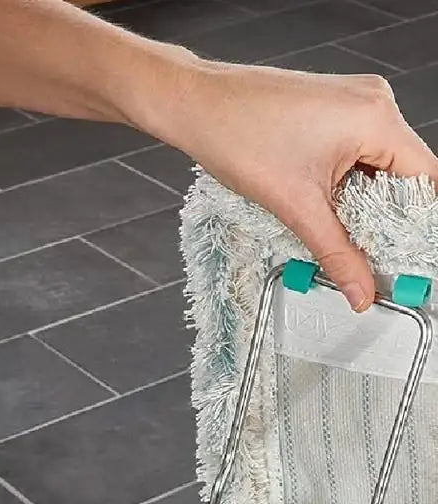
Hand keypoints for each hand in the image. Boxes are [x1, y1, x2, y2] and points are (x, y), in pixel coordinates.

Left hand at [169, 62, 437, 310]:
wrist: (198, 107)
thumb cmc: (238, 137)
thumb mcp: (295, 207)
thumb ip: (336, 254)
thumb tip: (362, 291)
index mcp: (376, 119)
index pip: (424, 180)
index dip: (415, 224)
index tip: (402, 257)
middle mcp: (373, 103)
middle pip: (403, 174)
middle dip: (386, 218)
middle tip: (370, 257)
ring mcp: (353, 102)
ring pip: (377, 166)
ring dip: (362, 202)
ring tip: (339, 232)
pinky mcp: (332, 108)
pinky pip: (355, 152)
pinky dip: (345, 184)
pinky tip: (324, 205)